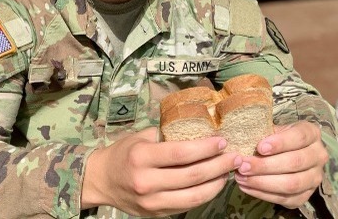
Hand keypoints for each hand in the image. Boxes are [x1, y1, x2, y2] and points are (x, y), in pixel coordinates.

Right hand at [81, 127, 238, 215]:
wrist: (101, 181)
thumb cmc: (123, 153)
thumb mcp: (140, 137)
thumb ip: (166, 134)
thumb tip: (200, 127)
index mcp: (141, 157)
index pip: (180, 153)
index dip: (205, 148)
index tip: (222, 141)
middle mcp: (146, 181)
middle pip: (192, 175)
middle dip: (219, 165)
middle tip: (235, 156)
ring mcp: (152, 201)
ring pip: (195, 195)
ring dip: (217, 183)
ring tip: (229, 171)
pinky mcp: (158, 213)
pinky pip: (188, 205)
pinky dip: (205, 194)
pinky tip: (214, 183)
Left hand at [233, 121, 327, 208]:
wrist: (286, 154)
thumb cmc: (275, 139)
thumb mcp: (272, 130)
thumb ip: (262, 134)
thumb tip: (242, 141)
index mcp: (312, 134)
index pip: (299, 137)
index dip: (280, 143)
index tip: (260, 147)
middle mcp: (319, 156)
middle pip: (295, 162)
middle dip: (265, 165)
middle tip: (243, 166)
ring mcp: (314, 178)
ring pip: (291, 184)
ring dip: (263, 182)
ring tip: (241, 177)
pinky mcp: (305, 196)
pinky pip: (285, 198)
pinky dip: (262, 194)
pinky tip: (246, 186)